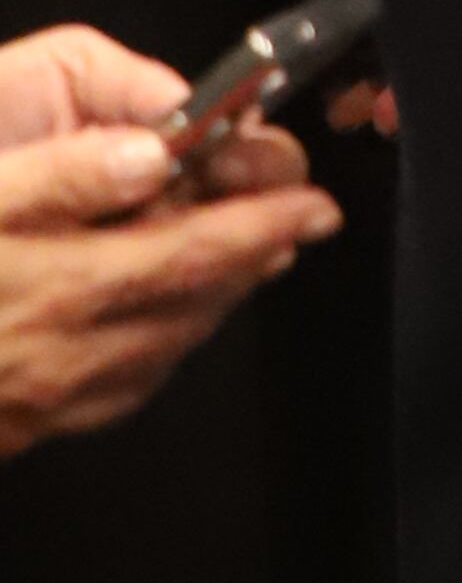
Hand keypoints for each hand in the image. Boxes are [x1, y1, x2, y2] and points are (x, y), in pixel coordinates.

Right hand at [0, 24, 332, 459]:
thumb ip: (65, 174)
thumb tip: (153, 155)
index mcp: (62, 285)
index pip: (195, 252)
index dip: (263, 223)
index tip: (312, 200)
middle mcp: (68, 352)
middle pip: (190, 305)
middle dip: (253, 261)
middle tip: (298, 223)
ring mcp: (46, 398)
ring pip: (161, 351)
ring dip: (212, 304)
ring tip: (247, 263)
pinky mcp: (22, 427)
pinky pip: (114, 390)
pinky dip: (156, 351)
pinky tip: (158, 329)